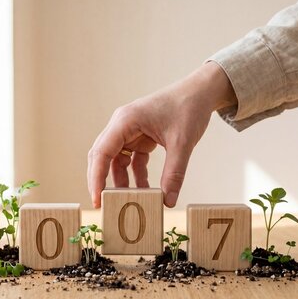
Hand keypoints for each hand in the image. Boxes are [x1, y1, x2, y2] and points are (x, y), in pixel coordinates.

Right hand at [87, 61, 236, 207]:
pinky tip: (144, 190)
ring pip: (115, 161)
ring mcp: (129, 131)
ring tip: (126, 202)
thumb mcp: (182, 143)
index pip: (101, 153)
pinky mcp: (139, 137)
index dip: (96, 178)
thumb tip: (168, 202)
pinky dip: (135, 175)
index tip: (97, 200)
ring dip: (121, 181)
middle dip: (102, 181)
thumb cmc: (189, 108)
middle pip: (102, 157)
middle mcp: (121, 125)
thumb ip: (174, 173)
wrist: (201, 92)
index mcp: (125, 121)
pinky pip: (131, 160)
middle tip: (104, 206)